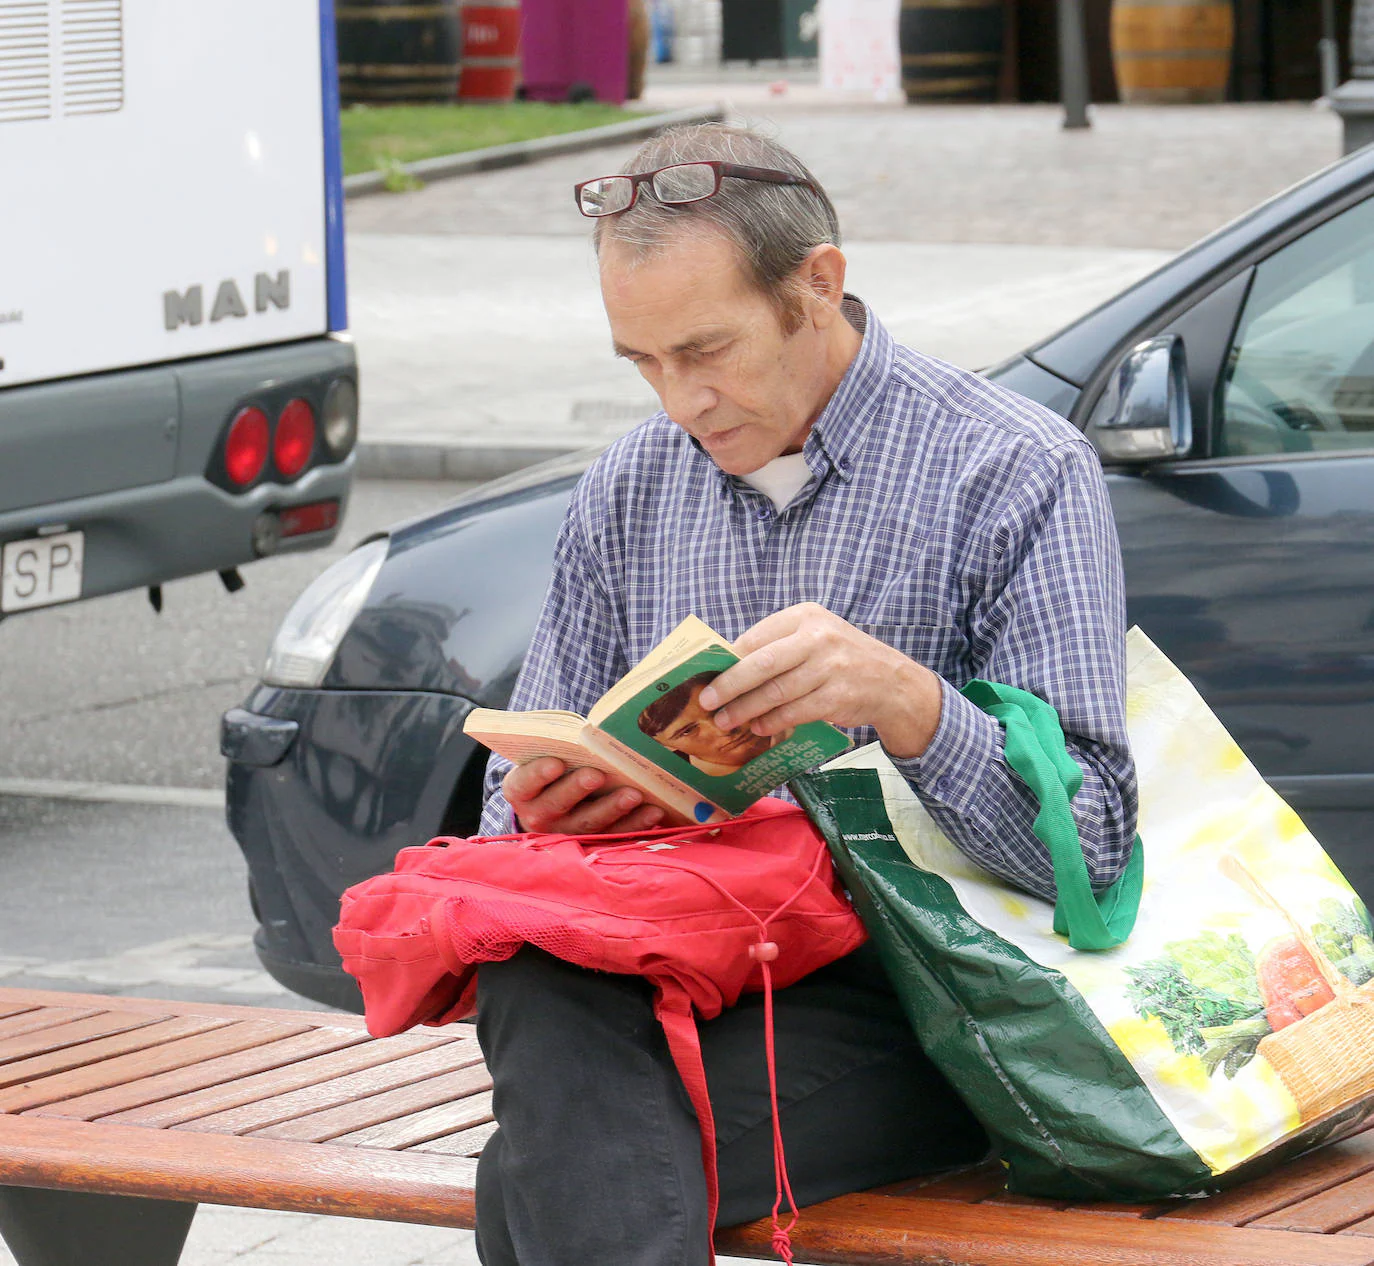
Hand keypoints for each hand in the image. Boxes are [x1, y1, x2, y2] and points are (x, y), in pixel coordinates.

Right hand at [503, 757, 665, 834]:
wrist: (553, 800)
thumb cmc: (553, 767)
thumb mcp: (546, 755)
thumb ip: (559, 748)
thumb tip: (590, 733)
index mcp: (521, 791)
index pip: (523, 783)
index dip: (538, 774)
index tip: (556, 762)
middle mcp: (538, 816)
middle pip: (557, 805)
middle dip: (578, 789)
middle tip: (597, 775)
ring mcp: (566, 832)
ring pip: (588, 823)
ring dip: (612, 808)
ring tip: (633, 794)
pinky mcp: (592, 841)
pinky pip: (614, 834)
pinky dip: (635, 823)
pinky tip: (654, 810)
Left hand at [697, 602, 942, 758]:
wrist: (892, 682)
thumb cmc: (840, 658)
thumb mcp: (814, 637)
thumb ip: (777, 646)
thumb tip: (726, 666)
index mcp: (805, 616)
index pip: (755, 637)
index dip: (727, 660)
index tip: (705, 676)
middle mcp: (818, 637)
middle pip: (761, 664)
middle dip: (729, 685)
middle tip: (706, 701)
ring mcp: (830, 667)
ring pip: (775, 692)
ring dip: (746, 709)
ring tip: (726, 721)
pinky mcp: (837, 697)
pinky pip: (794, 712)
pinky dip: (772, 722)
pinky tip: (758, 728)